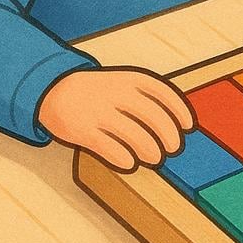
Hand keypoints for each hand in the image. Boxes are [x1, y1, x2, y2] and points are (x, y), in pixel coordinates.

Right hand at [37, 67, 194, 170]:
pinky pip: (109, 148)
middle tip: (173, 149)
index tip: (188, 127)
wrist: (54, 88)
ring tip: (155, 158)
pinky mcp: (82, 130)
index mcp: (129, 79)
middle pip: (153, 116)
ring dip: (150, 150)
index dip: (179, 110)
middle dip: (168, 136)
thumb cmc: (99, 91)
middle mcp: (116, 93)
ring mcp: (98, 111)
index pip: (162, 92)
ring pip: (134, 135)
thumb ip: (146, 98)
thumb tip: (177, 126)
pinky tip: (129, 163)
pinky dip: (124, 158)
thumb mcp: (123, 83)